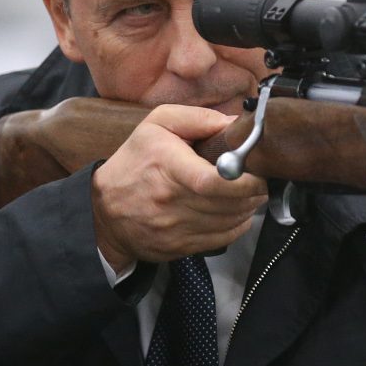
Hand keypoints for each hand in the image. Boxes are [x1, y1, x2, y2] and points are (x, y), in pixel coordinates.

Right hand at [91, 104, 267, 269]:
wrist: (105, 212)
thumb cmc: (134, 163)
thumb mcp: (156, 125)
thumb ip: (196, 118)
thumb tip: (235, 124)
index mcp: (167, 167)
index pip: (213, 182)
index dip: (243, 181)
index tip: (257, 172)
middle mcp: (172, 202)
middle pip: (229, 203)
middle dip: (254, 191)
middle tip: (260, 179)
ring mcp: (177, 229)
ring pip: (231, 222)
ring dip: (249, 207)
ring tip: (249, 192)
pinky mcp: (182, 247)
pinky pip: (224, 238)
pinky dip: (239, 224)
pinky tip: (236, 210)